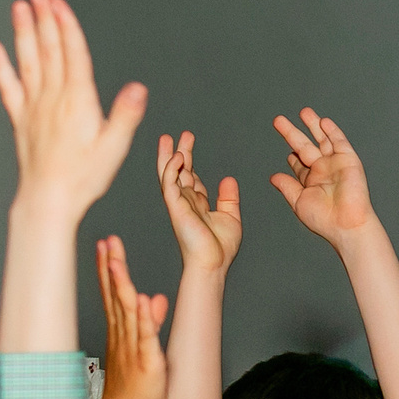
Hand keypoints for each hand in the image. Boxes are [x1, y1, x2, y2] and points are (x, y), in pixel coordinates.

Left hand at [0, 0, 146, 222]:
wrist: (47, 200)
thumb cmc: (83, 178)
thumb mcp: (114, 149)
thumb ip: (125, 116)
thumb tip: (138, 88)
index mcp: (78, 102)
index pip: (72, 55)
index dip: (66, 26)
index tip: (58, 2)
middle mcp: (53, 98)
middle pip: (48, 50)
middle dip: (44, 18)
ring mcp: (34, 107)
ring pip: (28, 61)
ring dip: (23, 32)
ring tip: (19, 6)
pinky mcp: (21, 120)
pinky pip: (8, 87)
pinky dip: (0, 65)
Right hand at [88, 237, 168, 398]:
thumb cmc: (134, 391)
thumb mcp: (141, 352)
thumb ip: (146, 323)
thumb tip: (151, 298)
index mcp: (120, 334)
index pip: (113, 295)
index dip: (109, 269)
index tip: (105, 244)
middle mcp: (123, 338)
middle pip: (116, 297)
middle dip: (112, 267)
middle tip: (107, 240)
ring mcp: (133, 351)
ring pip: (126, 313)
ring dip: (121, 285)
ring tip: (117, 260)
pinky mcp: (147, 365)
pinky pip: (145, 340)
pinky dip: (144, 320)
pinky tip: (142, 299)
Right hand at [157, 131, 241, 275]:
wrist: (212, 263)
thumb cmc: (220, 248)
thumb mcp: (230, 217)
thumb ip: (228, 198)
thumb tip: (228, 178)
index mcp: (197, 204)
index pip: (190, 177)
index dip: (188, 160)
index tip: (187, 141)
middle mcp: (186, 201)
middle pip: (178, 172)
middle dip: (177, 152)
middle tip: (179, 134)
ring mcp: (178, 203)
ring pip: (168, 174)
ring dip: (167, 156)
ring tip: (168, 138)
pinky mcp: (175, 207)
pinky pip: (170, 184)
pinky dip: (171, 169)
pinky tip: (178, 156)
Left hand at [268, 108, 376, 243]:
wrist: (347, 223)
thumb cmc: (324, 220)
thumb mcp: (299, 201)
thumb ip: (287, 187)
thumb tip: (274, 177)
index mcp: (311, 182)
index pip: (298, 164)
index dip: (291, 157)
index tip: (286, 152)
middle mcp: (323, 171)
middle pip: (305, 146)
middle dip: (291, 133)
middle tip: (278, 120)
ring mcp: (336, 164)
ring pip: (322, 139)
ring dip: (313, 125)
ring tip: (303, 111)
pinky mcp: (348, 160)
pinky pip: (339, 142)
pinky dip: (332, 131)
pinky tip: (323, 121)